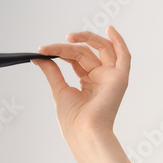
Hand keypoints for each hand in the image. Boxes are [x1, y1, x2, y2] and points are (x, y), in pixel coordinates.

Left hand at [33, 26, 129, 162]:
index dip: (61, 52)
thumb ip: (52, 72)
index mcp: (88, 84)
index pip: (76, 59)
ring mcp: (111, 78)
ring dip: (86, 40)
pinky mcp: (120, 78)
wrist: (84, 133)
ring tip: (69, 37)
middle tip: (49, 49)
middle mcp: (101, 79)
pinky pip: (124, 56)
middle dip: (66, 49)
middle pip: (86, 53)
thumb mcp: (59, 91)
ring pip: (101, 49)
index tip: (43, 50)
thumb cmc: (73, 121)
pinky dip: (119, 41)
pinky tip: (110, 29)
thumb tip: (39, 57)